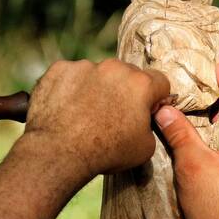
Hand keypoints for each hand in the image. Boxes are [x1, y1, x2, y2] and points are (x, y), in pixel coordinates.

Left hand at [24, 59, 169, 176]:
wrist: (58, 152)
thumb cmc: (105, 152)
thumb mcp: (145, 148)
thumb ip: (150, 126)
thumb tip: (145, 120)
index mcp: (140, 84)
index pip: (160, 82)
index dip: (156, 98)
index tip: (147, 110)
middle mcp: (114, 68)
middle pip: (127, 74)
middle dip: (124, 91)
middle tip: (114, 115)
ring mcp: (85, 66)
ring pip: (97, 73)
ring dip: (96, 88)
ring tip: (85, 114)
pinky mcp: (60, 69)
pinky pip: (71, 75)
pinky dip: (71, 88)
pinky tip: (67, 108)